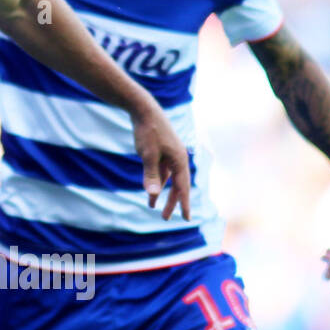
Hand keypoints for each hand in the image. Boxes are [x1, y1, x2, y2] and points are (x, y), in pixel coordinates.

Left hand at [130, 106, 190, 220]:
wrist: (144, 110)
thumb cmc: (148, 132)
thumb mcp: (147, 155)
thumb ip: (150, 175)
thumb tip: (152, 194)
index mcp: (180, 160)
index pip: (183, 187)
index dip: (183, 204)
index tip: (185, 219)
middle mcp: (179, 159)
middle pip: (177, 185)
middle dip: (171, 202)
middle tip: (166, 218)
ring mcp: (171, 155)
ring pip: (168, 179)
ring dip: (161, 192)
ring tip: (153, 207)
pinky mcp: (162, 152)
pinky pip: (162, 171)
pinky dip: (156, 181)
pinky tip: (150, 191)